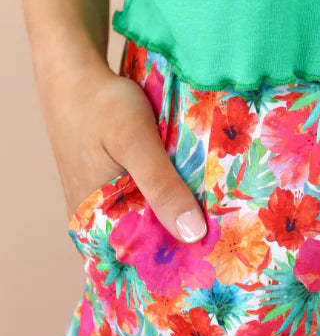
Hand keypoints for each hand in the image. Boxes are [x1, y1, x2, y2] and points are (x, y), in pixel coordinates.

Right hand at [39, 47, 206, 243]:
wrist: (74, 73)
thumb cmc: (102, 105)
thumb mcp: (136, 141)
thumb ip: (162, 186)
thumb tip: (192, 234)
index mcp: (92, 220)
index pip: (140, 260)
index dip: (176, 262)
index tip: (217, 261)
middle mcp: (92, 218)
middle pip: (144, 241)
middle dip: (181, 240)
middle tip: (227, 240)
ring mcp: (100, 201)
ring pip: (144, 220)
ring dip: (175, 217)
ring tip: (219, 220)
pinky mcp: (108, 183)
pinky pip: (140, 201)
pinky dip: (165, 199)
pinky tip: (193, 195)